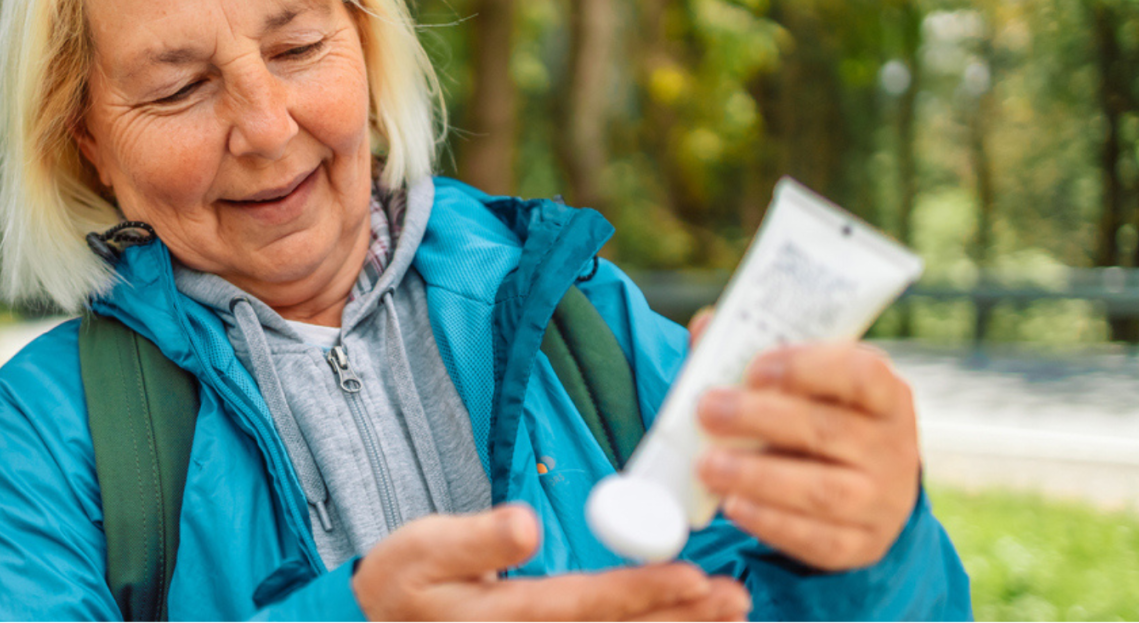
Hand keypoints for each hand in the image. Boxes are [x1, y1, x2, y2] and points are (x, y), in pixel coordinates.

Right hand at [352, 504, 750, 620]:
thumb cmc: (404, 582)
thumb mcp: (422, 549)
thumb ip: (474, 538)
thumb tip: (526, 525)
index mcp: (506, 618)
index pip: (585, 606)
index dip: (641, 593)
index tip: (692, 576)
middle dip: (681, 618)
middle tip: (735, 597)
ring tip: (729, 609)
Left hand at [694, 340, 920, 571]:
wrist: (863, 493)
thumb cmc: (821, 422)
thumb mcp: (805, 389)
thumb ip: (756, 358)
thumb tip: (706, 327)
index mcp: (886, 396)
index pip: (861, 374)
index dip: (807, 368)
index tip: (755, 369)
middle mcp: (893, 448)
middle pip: (828, 431)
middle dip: (761, 419)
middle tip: (708, 410)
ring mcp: (882, 501)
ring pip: (822, 491)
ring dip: (758, 476)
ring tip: (707, 465)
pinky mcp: (861, 545)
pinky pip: (816, 539)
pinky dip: (771, 523)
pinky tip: (733, 505)